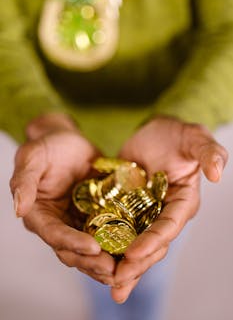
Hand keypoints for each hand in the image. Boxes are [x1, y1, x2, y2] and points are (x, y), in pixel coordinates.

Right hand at [10, 113, 115, 284]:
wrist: (69, 141)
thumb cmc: (48, 147)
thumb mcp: (32, 158)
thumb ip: (24, 182)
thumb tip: (18, 209)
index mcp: (40, 214)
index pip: (54, 234)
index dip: (72, 243)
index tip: (93, 248)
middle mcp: (59, 223)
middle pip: (73, 250)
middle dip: (92, 262)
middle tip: (114, 270)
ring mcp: (78, 222)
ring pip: (91, 249)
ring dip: (107, 261)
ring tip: (127, 268)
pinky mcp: (96, 216)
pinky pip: (107, 233)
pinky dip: (118, 244)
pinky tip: (135, 250)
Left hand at [111, 116, 227, 302]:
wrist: (153, 132)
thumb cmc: (176, 134)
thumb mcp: (194, 138)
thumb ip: (208, 152)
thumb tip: (216, 174)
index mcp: (182, 202)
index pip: (169, 226)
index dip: (153, 241)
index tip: (133, 254)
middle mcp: (163, 213)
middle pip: (151, 243)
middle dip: (136, 263)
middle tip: (116, 282)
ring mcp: (143, 213)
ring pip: (134, 243)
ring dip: (122, 265)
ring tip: (107, 285)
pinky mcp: (126, 208)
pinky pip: (117, 229)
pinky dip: (108, 245)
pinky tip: (94, 260)